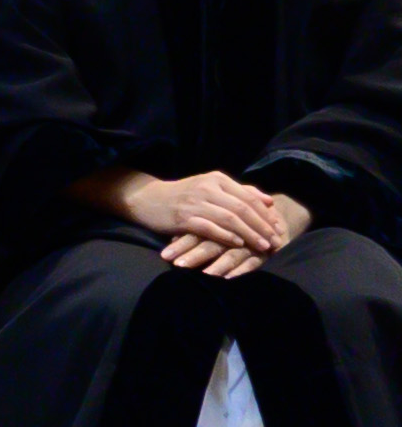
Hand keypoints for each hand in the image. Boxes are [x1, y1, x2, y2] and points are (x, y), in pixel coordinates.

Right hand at [143, 173, 303, 275]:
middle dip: (262, 226)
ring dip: (250, 234)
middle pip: (242, 208)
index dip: (267, 214)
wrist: (147, 199)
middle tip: (277, 241)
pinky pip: (209, 228)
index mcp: (216, 179)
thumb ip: (240, 192)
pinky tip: (238, 244)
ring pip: (229, 219)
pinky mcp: (183, 218)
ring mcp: (194, 203)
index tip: (280, 228)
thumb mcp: (211, 187)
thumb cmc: (184, 195)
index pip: (249, 196)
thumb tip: (268, 201)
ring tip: (264, 246)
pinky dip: (226, 236)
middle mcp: (207, 188)